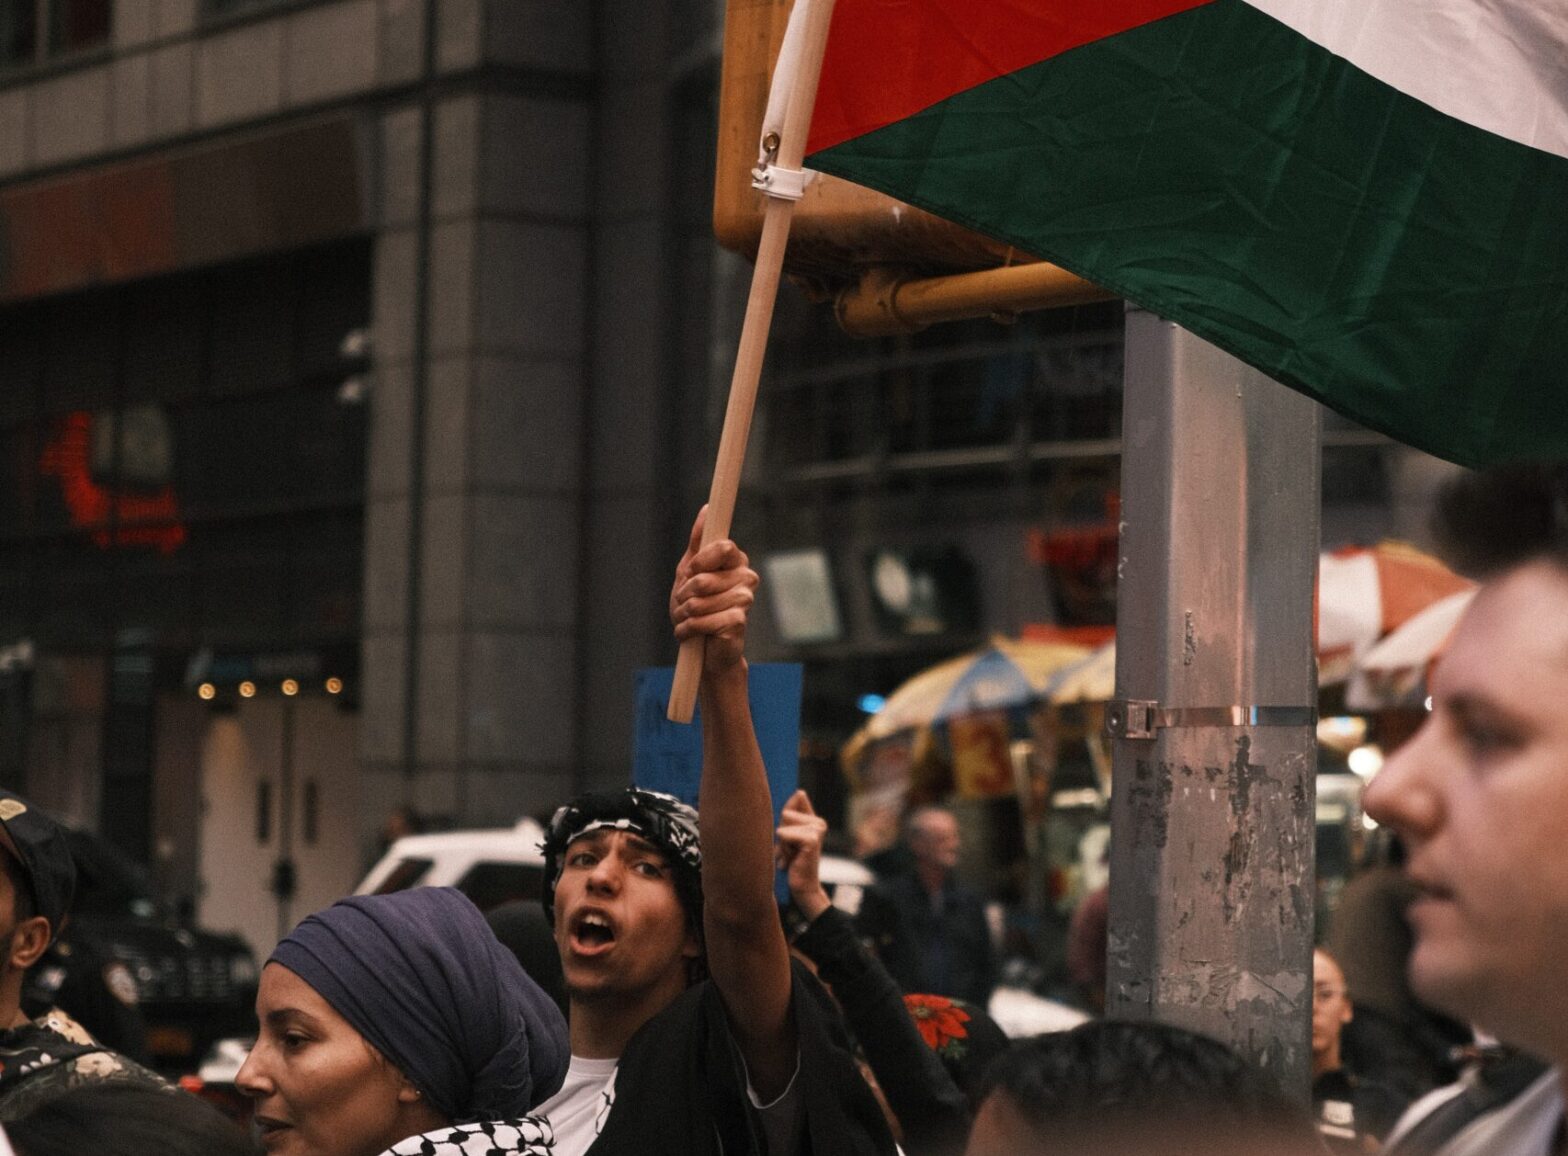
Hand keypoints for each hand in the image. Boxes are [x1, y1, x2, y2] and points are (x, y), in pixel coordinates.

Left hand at [670, 506, 759, 677]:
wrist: (704, 649)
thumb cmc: (697, 608)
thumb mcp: (690, 571)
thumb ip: (699, 541)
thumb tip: (707, 509)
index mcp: (736, 561)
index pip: (721, 547)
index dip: (700, 561)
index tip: (691, 573)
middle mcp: (746, 577)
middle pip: (702, 578)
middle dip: (683, 595)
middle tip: (685, 604)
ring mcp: (745, 600)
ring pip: (699, 602)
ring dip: (684, 615)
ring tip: (688, 620)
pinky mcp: (739, 621)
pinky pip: (703, 620)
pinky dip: (689, 629)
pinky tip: (693, 633)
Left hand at [775, 789, 830, 920]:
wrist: (803, 887)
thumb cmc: (792, 862)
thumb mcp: (788, 836)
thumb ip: (790, 815)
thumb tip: (799, 791)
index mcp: (814, 819)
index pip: (795, 799)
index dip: (786, 813)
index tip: (787, 822)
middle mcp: (819, 822)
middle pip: (785, 813)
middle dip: (781, 834)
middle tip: (789, 851)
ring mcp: (817, 830)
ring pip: (783, 825)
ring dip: (781, 844)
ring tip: (790, 856)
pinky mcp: (812, 840)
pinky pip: (784, 834)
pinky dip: (783, 849)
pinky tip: (791, 860)